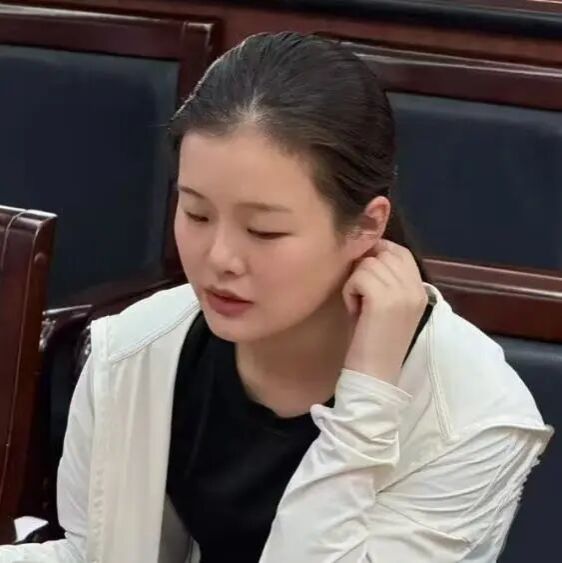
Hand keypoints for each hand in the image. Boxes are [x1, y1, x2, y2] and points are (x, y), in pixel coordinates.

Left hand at [342, 239, 427, 383]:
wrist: (374, 377)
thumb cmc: (374, 343)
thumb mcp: (388, 307)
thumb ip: (387, 280)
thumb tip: (368, 253)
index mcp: (420, 290)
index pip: (400, 251)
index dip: (377, 255)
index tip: (363, 275)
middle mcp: (415, 288)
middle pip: (381, 254)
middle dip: (364, 271)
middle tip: (362, 299)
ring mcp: (402, 293)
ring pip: (367, 263)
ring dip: (355, 283)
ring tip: (359, 308)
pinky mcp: (383, 300)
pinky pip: (358, 277)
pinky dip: (349, 292)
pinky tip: (354, 312)